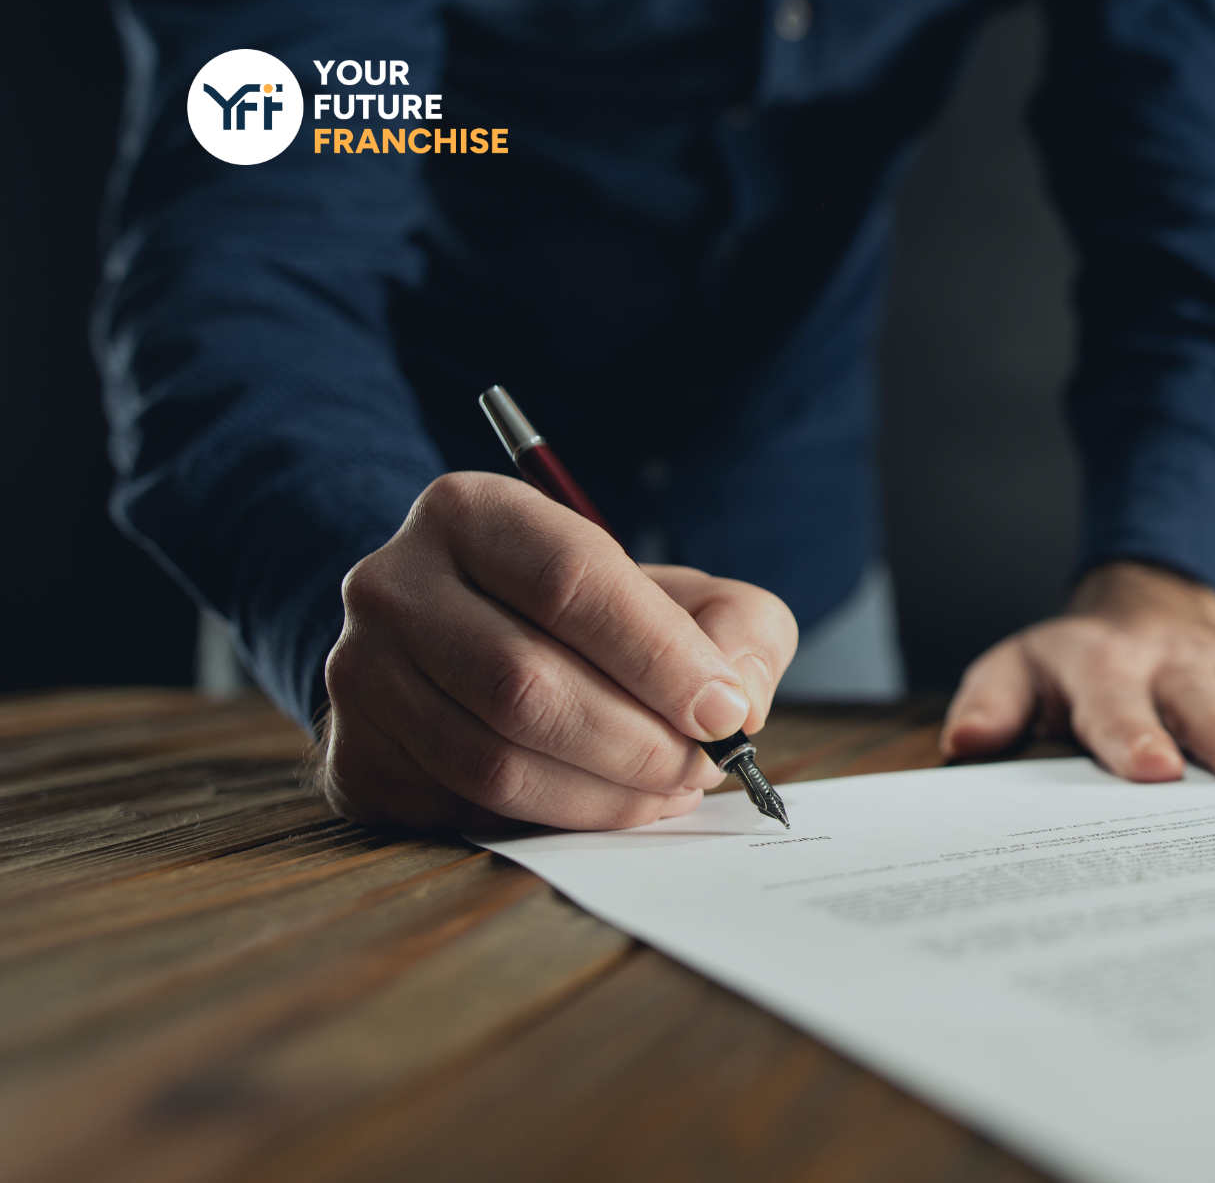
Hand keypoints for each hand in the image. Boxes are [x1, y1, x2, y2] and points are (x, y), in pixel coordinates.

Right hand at [315, 472, 797, 830]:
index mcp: (472, 513)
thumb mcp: (678, 593)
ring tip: (668, 789)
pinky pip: (468, 810)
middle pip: (526, 682)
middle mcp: (393, 585)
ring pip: (494, 759)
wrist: (470, 646)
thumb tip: (737, 702)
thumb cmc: (591, 619)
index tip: (722, 710)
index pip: (569, 581)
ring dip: (604, 794)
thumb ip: (736, 628)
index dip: (657, 655)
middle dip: (638, 741)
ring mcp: (360, 675)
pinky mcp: (356, 759)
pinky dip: (558, 820)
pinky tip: (607, 803)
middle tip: (703, 765)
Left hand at [939, 561, 1214, 781]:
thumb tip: (964, 742)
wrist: (1133, 614)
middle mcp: (1162, 656)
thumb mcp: (1014, 673)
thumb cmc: (1067, 672)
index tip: (1156, 770)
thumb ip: (990, 706)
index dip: (1134, 734)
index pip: (1114, 701)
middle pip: (1199, 698)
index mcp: (1096, 662)